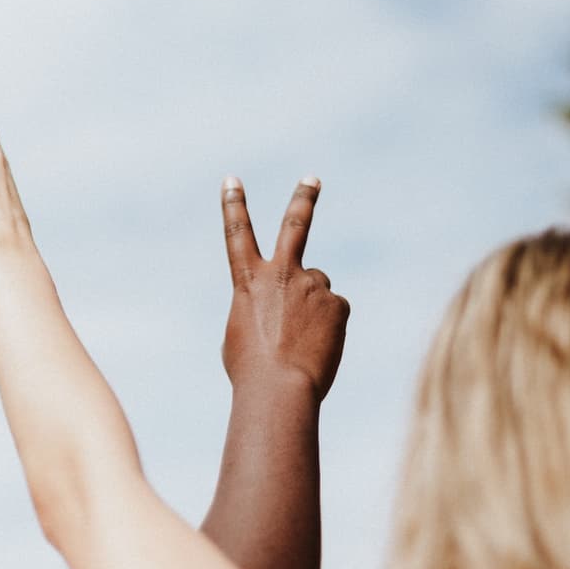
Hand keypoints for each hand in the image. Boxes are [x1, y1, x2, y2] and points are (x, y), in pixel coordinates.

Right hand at [220, 177, 348, 400]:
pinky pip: (334, 312)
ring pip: (317, 290)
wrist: (279, 388)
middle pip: (294, 225)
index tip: (232, 180)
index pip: (237, 233)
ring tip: (301, 342)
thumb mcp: (241, 333)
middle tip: (312, 179)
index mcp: (248, 281)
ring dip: (312, 310)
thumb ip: (262, 307)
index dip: (233, 204)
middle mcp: (281, 274)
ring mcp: (312, 285)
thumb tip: (289, 306)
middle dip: (303, 199)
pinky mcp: (337, 302)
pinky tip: (317, 348)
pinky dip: (328, 329)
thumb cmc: (251, 370)